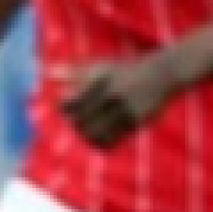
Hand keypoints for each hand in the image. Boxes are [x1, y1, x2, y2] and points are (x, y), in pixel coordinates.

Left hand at [60, 54, 183, 147]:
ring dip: (90, 138)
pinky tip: (104, 143)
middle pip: (81, 121)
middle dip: (79, 126)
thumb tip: (48, 73)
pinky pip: (115, 138)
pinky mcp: (137, 120)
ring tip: (92, 137)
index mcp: (98, 83)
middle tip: (82, 126)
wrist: (164, 74)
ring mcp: (124, 108)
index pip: (70, 105)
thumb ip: (75, 72)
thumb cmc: (129, 70)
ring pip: (97, 133)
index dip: (66, 111)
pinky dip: (105, 144)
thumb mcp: (103, 67)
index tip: (71, 112)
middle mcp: (109, 95)